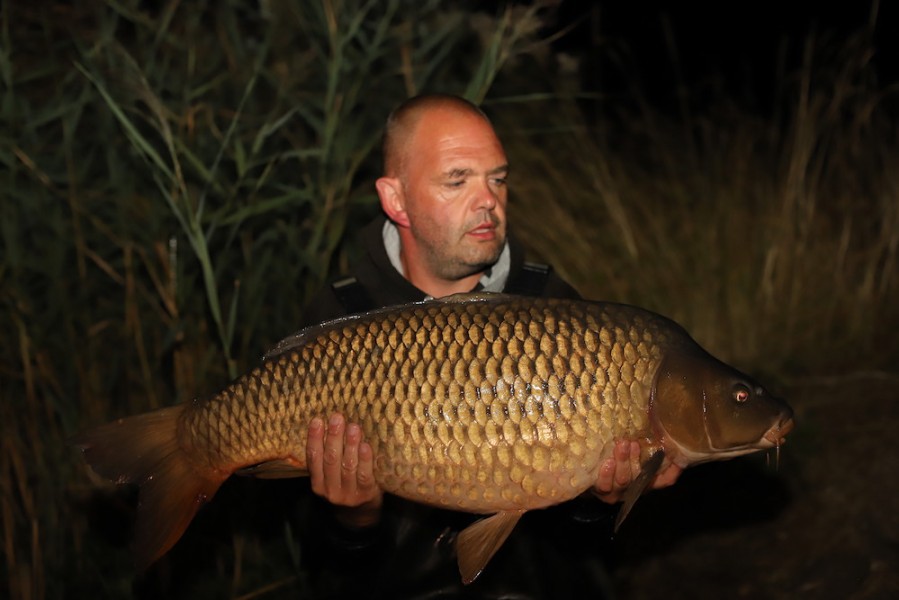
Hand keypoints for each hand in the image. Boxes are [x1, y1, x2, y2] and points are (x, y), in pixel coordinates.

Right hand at [306, 413, 383, 527]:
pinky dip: (365, 460)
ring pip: (347, 466)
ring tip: (353, 427)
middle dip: (334, 437)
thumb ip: (327, 457)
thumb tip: (330, 423)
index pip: (313, 458)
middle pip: (331, 460)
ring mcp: (348, 494)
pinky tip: (365, 446)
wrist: (360, 513)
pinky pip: (364, 475)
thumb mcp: (330, 476)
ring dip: (350, 445)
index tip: (317, 420)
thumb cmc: (345, 484)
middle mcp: (330, 490)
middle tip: (337, 418)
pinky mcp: (366, 494)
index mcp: (317, 483)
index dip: (314, 439)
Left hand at [592, 440, 682, 503]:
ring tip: (621, 446)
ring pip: (624, 480)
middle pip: (642, 478)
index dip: (673, 470)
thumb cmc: (609, 455)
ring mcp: (617, 492)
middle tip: (634, 443)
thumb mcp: (626, 448)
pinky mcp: (601, 492)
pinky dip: (607, 475)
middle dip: (638, 459)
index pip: (665, 478)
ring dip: (624, 462)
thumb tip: (648, 413)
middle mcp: (633, 487)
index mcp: (644, 479)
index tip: (676, 455)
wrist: (583, 474)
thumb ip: (639, 440)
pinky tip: (608, 462)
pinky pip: (605, 486)